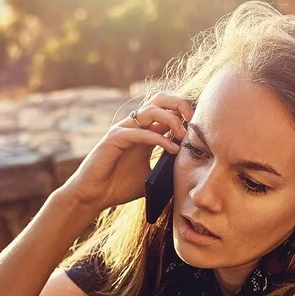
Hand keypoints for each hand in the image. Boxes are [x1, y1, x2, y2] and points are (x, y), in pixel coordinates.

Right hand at [60, 92, 194, 213]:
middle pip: (160, 99)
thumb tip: (192, 164)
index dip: (185, 112)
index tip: (200, 126)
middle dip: (180, 105)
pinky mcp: (114, 138)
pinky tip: (172, 149)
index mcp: (144, 131)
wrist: (94, 196)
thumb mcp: (151, 174)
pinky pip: (140, 132)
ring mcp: (123, 129)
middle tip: (194, 121)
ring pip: (151, 110)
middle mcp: (134, 126)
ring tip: (184, 135)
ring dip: (171, 119)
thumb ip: (166, 164)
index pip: (167, 110)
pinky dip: (158, 138)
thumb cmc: (119, 186)